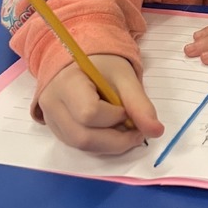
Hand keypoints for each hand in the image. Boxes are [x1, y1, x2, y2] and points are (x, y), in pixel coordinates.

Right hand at [38, 54, 164, 154]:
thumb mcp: (124, 77)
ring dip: (109, 145)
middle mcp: (52, 104)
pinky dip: (100, 143)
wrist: (83, 61)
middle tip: (137, 133)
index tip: (127, 109)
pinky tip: (111, 131)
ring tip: (125, 131)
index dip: (114, 117)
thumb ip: (140, 103)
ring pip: (80, 146)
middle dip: (115, 141)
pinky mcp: (56, 129)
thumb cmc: (104, 65)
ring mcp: (51, 119)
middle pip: (82, 137)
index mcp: (66, 82)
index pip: (89, 112)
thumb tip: (156, 131)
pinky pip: (78, 145)